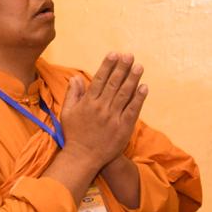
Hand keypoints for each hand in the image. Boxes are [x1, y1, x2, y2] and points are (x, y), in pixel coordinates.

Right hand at [44, 53, 146, 203]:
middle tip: (129, 55)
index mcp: (88, 103)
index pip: (99, 79)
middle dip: (122, 68)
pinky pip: (133, 110)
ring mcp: (113, 118)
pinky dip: (139, 98)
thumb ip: (73, 94)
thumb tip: (76, 77)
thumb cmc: (74, 135)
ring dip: (133, 79)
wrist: (83, 158)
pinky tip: (144, 87)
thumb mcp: (67, 113)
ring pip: (125, 94)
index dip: (107, 65)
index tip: (114, 54)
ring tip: (139, 66)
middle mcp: (101, 108)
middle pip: (114, 83)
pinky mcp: (123, 128)